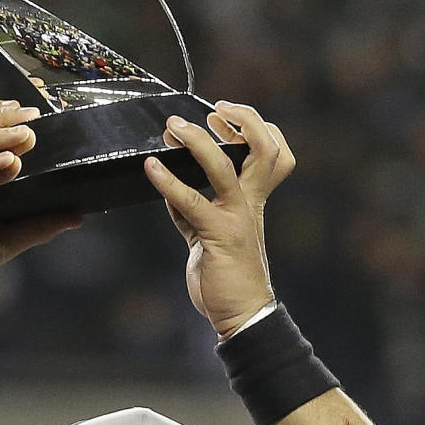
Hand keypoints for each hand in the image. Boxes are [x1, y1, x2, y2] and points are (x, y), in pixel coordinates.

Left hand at [143, 101, 294, 339]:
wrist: (242, 315)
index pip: (273, 151)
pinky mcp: (218, 234)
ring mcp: (236, 216)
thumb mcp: (210, 237)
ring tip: (172, 129)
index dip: (254, 127)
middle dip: (241, 119)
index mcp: (253, 200)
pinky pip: (191, 200)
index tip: (224, 116)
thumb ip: (194, 212)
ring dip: (196, 141)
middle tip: (211, 110)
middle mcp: (250, 202)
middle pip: (264, 146)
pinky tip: (151, 168)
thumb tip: (171, 190)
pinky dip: (168, 181)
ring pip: (223, 164)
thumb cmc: (228, 279)